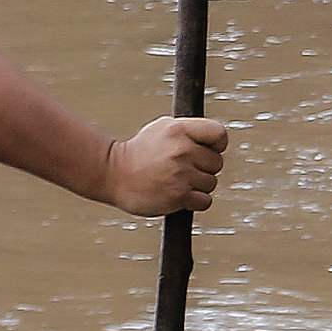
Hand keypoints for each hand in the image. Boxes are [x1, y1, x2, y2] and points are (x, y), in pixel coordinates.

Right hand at [105, 116, 229, 215]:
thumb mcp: (162, 128)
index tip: (209, 150)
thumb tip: (215, 138)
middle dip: (204, 167)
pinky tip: (180, 195)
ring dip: (198, 185)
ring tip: (178, 181)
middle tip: (184, 168)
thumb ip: (189, 130)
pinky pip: (204, 201)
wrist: (112, 174)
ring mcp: (180, 174)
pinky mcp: (178, 196)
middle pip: (217, 162)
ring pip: (211, 183)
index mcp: (179, 130)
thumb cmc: (139, 152)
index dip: (218, 144)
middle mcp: (182, 150)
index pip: (219, 134)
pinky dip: (195, 201)